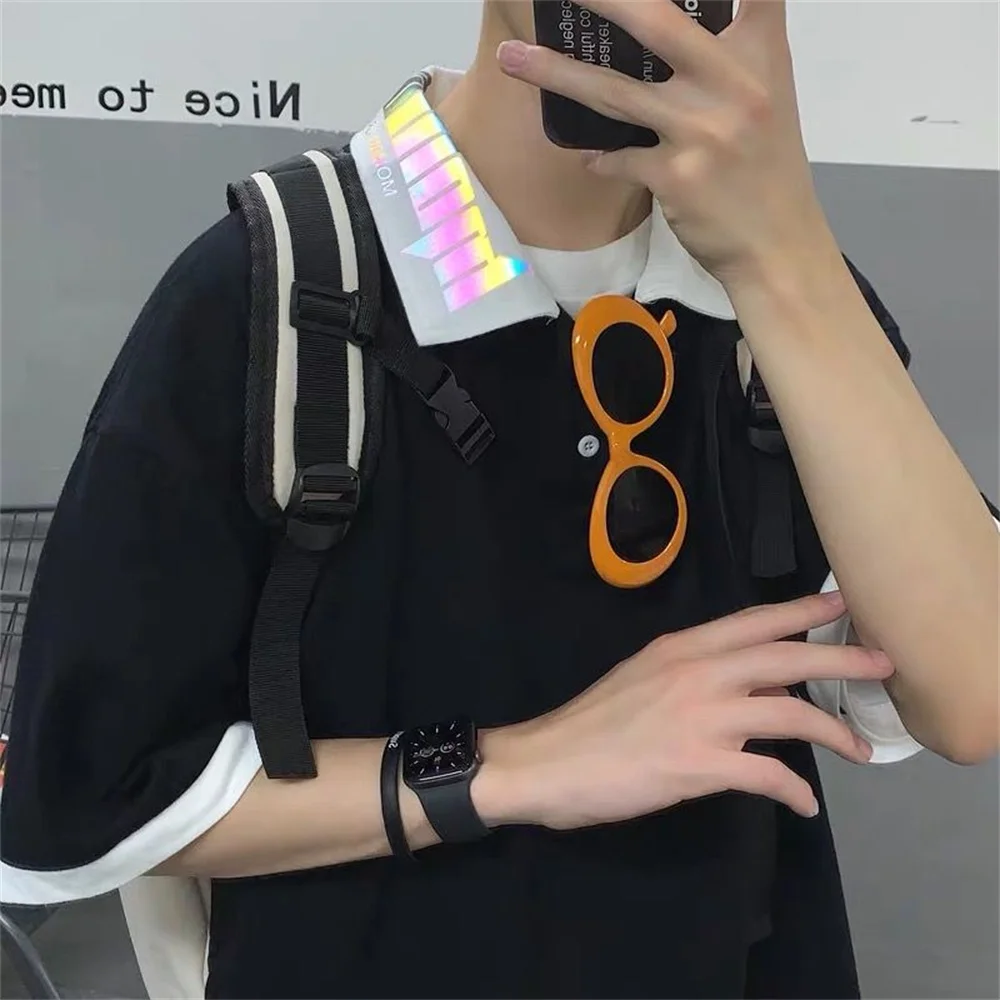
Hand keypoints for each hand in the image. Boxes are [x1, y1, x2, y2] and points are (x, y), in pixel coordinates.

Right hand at [474, 591, 892, 828]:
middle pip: (785, 657)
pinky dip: (793, 791)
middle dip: (840, 658)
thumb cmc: (592, 721)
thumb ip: (695, 673)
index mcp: (681, 648)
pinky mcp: (698, 764)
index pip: (754, 621)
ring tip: (857, 748)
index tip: (840, 602)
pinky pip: (765, 775)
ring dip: (832, 731)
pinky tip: (803, 804)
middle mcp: (697, 672)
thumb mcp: (643, 678)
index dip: (802, 611)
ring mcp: (700, 717)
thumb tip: (752, 685)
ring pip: (788, 713)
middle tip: (882, 663)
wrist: (546, 761)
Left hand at [497, 0, 837, 289]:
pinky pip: (617, 159)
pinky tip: (589, 158)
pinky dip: (600, 159)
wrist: (778, 247)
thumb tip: (666, 34)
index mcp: (760, 55)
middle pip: (656, 21)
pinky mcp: (676, 176)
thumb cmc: (768, 172)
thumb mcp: (767, 100)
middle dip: (601, 0)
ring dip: (555, 74)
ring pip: (614, 92)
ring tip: (511, 58)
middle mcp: (733, 83)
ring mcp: (701, 130)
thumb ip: (729, 62)